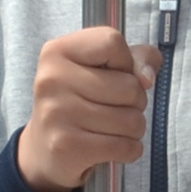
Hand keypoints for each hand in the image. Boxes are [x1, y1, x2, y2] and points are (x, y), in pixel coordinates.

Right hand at [17, 27, 155, 191]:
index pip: (112, 42)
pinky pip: (125, 147)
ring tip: (114, 128)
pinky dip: (131, 150)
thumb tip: (147, 78)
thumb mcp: (102, 68)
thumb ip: (136, 58)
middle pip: (130, 86)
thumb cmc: (80, 101)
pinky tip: (114, 147)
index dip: (126, 61)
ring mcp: (56, 113)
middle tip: (115, 107)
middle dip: (136, 101)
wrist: (43, 149)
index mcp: (57, 51)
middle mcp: (52, 79)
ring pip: (131, 120)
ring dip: (134, 128)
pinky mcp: (65, 146)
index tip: (114, 74)